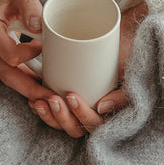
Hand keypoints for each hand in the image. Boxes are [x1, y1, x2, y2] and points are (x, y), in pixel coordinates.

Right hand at [0, 0, 56, 102]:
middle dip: (30, 88)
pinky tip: (40, 88)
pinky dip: (23, 82)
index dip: (30, 55)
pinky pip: (8, 75)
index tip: (44, 46)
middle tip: (52, 97)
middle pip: (7, 75)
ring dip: (28, 89)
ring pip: (7, 79)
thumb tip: (38, 28)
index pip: (11, 55)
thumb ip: (30, 6)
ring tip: (49, 97)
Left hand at [30, 0, 147, 134]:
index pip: (92, 124)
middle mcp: (92, 112)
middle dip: (61, 117)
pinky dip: (41, 109)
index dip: (80, 115)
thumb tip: (100, 107)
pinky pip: (51, 111)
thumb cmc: (128, 56)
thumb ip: (122, 94)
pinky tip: (33, 101)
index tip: (70, 96)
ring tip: (37, 102)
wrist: (125, 36)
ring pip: (61, 123)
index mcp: (108, 112)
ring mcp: (77, 106)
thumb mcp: (130, 74)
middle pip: (74, 127)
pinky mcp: (64, 94)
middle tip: (51, 99)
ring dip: (48, 116)